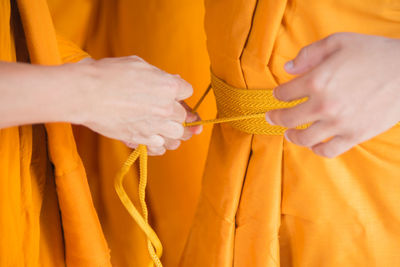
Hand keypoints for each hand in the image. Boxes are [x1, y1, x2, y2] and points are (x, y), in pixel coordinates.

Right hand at [76, 56, 200, 154]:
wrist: (86, 93)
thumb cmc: (108, 74)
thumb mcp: (137, 64)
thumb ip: (158, 75)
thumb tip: (171, 80)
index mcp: (168, 86)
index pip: (187, 91)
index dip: (180, 92)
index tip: (173, 93)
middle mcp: (166, 107)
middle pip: (184, 116)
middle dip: (177, 113)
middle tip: (167, 112)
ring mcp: (155, 125)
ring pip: (178, 135)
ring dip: (173, 132)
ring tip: (166, 129)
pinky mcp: (142, 139)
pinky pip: (161, 147)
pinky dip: (160, 145)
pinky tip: (156, 140)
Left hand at [265, 33, 399, 157]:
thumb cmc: (374, 53)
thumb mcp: (338, 42)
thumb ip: (309, 54)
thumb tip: (287, 69)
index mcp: (316, 80)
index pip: (284, 93)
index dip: (277, 94)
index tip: (277, 95)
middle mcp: (323, 105)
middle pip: (288, 119)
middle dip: (275, 118)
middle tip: (271, 117)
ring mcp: (338, 123)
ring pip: (304, 139)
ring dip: (292, 136)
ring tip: (289, 133)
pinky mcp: (354, 135)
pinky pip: (328, 151)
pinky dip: (317, 150)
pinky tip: (314, 145)